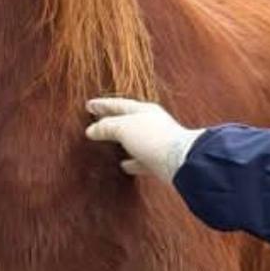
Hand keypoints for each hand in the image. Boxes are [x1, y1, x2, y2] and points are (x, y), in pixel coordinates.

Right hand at [85, 98, 201, 181]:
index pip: (118, 104)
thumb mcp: (123, 127)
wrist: (180, 161)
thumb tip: (92, 130)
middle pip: (126, 120)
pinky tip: (124, 165)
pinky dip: (131, 161)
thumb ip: (107, 126)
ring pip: (134, 139)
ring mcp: (156, 142)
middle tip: (97, 120)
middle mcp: (151, 123)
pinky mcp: (159, 160)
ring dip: (121, 140)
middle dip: (112, 120)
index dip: (102, 105)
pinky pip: (141, 159)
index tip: (89, 105)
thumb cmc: (153, 138)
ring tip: (108, 142)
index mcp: (143, 110)